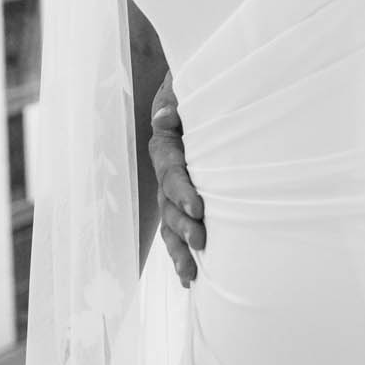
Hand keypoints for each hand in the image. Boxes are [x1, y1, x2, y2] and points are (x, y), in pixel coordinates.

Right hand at [149, 71, 204, 285]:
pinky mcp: (185, 199)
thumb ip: (176, 102)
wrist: (199, 88)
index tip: (199, 209)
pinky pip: (178, 227)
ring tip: (190, 274)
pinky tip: (189, 278)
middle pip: (168, 203)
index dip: (182, 191)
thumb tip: (162, 119)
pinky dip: (181, 252)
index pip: (170, 171)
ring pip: (170, 222)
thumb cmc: (196, 87)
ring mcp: (173, 188)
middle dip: (182, 226)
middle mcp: (166, 170)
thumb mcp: (184, 88)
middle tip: (201, 242)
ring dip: (178, 249)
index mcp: (165, 144)